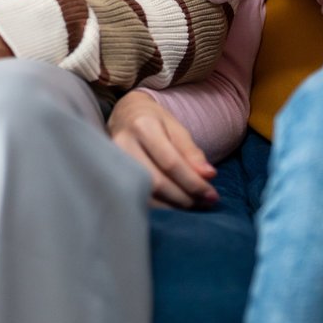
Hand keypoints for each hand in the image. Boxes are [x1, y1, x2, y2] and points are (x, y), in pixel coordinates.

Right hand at [109, 91, 217, 209]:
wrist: (124, 115)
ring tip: (194, 205)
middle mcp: (123, 144)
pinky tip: (175, 206)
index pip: (170, 163)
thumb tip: (208, 176)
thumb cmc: (154, 121)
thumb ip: (191, 152)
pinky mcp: (111, 176)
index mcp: (143, 126)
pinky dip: (160, 206)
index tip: (211, 194)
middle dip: (185, 197)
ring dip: (174, 206)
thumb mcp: (176, 128)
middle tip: (206, 202)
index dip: (193, 182)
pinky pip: (137, 198)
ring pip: (146, 194)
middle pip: (157, 182)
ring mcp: (114, 162)